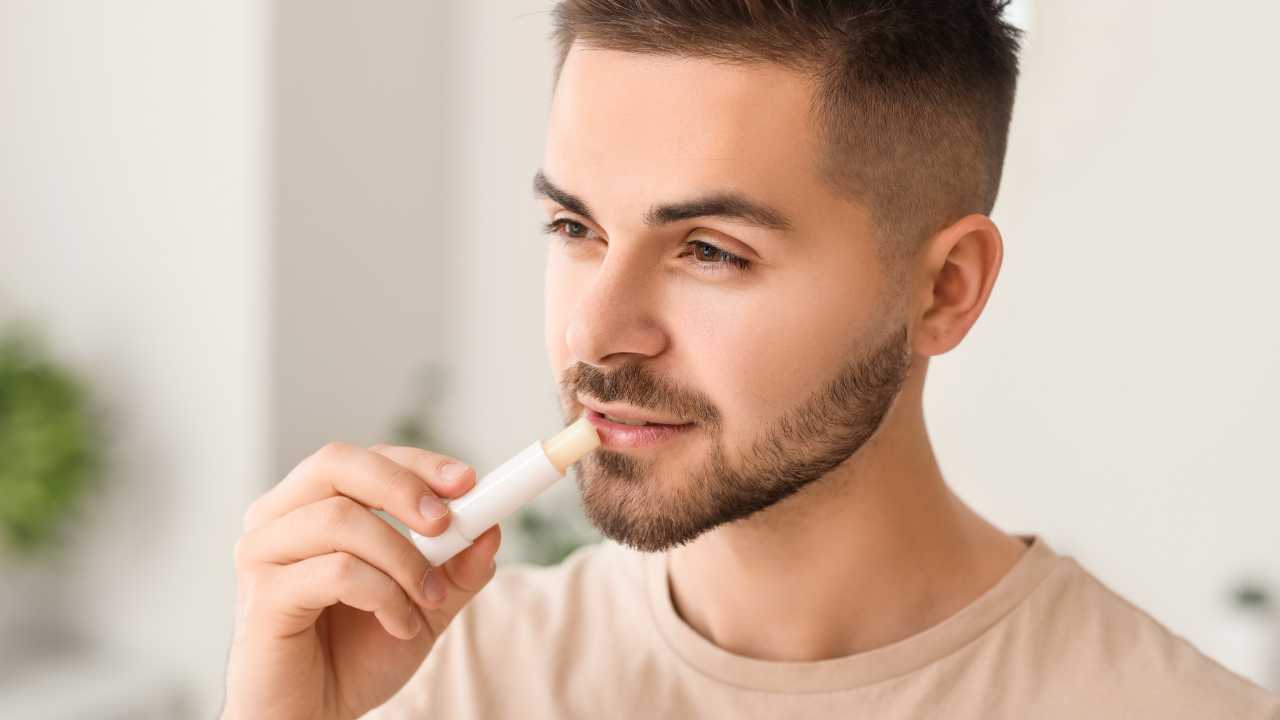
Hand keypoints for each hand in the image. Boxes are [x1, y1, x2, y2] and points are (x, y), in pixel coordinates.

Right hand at [220, 441, 500, 719]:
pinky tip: (400, 625)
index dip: (416, 463)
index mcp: (309, 507)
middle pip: (337, 464)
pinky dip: (384, 595)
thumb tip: (491, 528)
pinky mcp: (263, 596)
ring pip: (342, 520)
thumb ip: (456, 567)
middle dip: (402, 486)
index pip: (363, 460)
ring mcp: (262, 554)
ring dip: (403, 559)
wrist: (316, 716)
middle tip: (446, 521)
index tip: (468, 480)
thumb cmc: (355, 655)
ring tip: (428, 600)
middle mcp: (277, 519)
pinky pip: (337, 572)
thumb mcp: (424, 604)